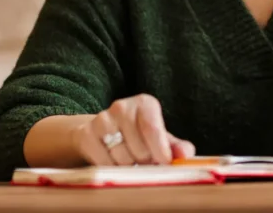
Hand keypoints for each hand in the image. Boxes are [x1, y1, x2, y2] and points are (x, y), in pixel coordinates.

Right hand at [71, 94, 195, 165]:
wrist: (103, 134)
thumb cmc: (139, 137)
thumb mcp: (160, 139)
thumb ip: (177, 147)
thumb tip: (185, 155)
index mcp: (145, 103)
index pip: (153, 129)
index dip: (160, 151)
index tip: (164, 164)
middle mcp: (122, 106)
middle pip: (139, 148)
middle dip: (144, 161)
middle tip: (144, 161)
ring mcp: (102, 119)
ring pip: (122, 157)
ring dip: (129, 166)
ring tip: (130, 160)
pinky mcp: (86, 134)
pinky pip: (104, 162)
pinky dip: (112, 168)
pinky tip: (114, 162)